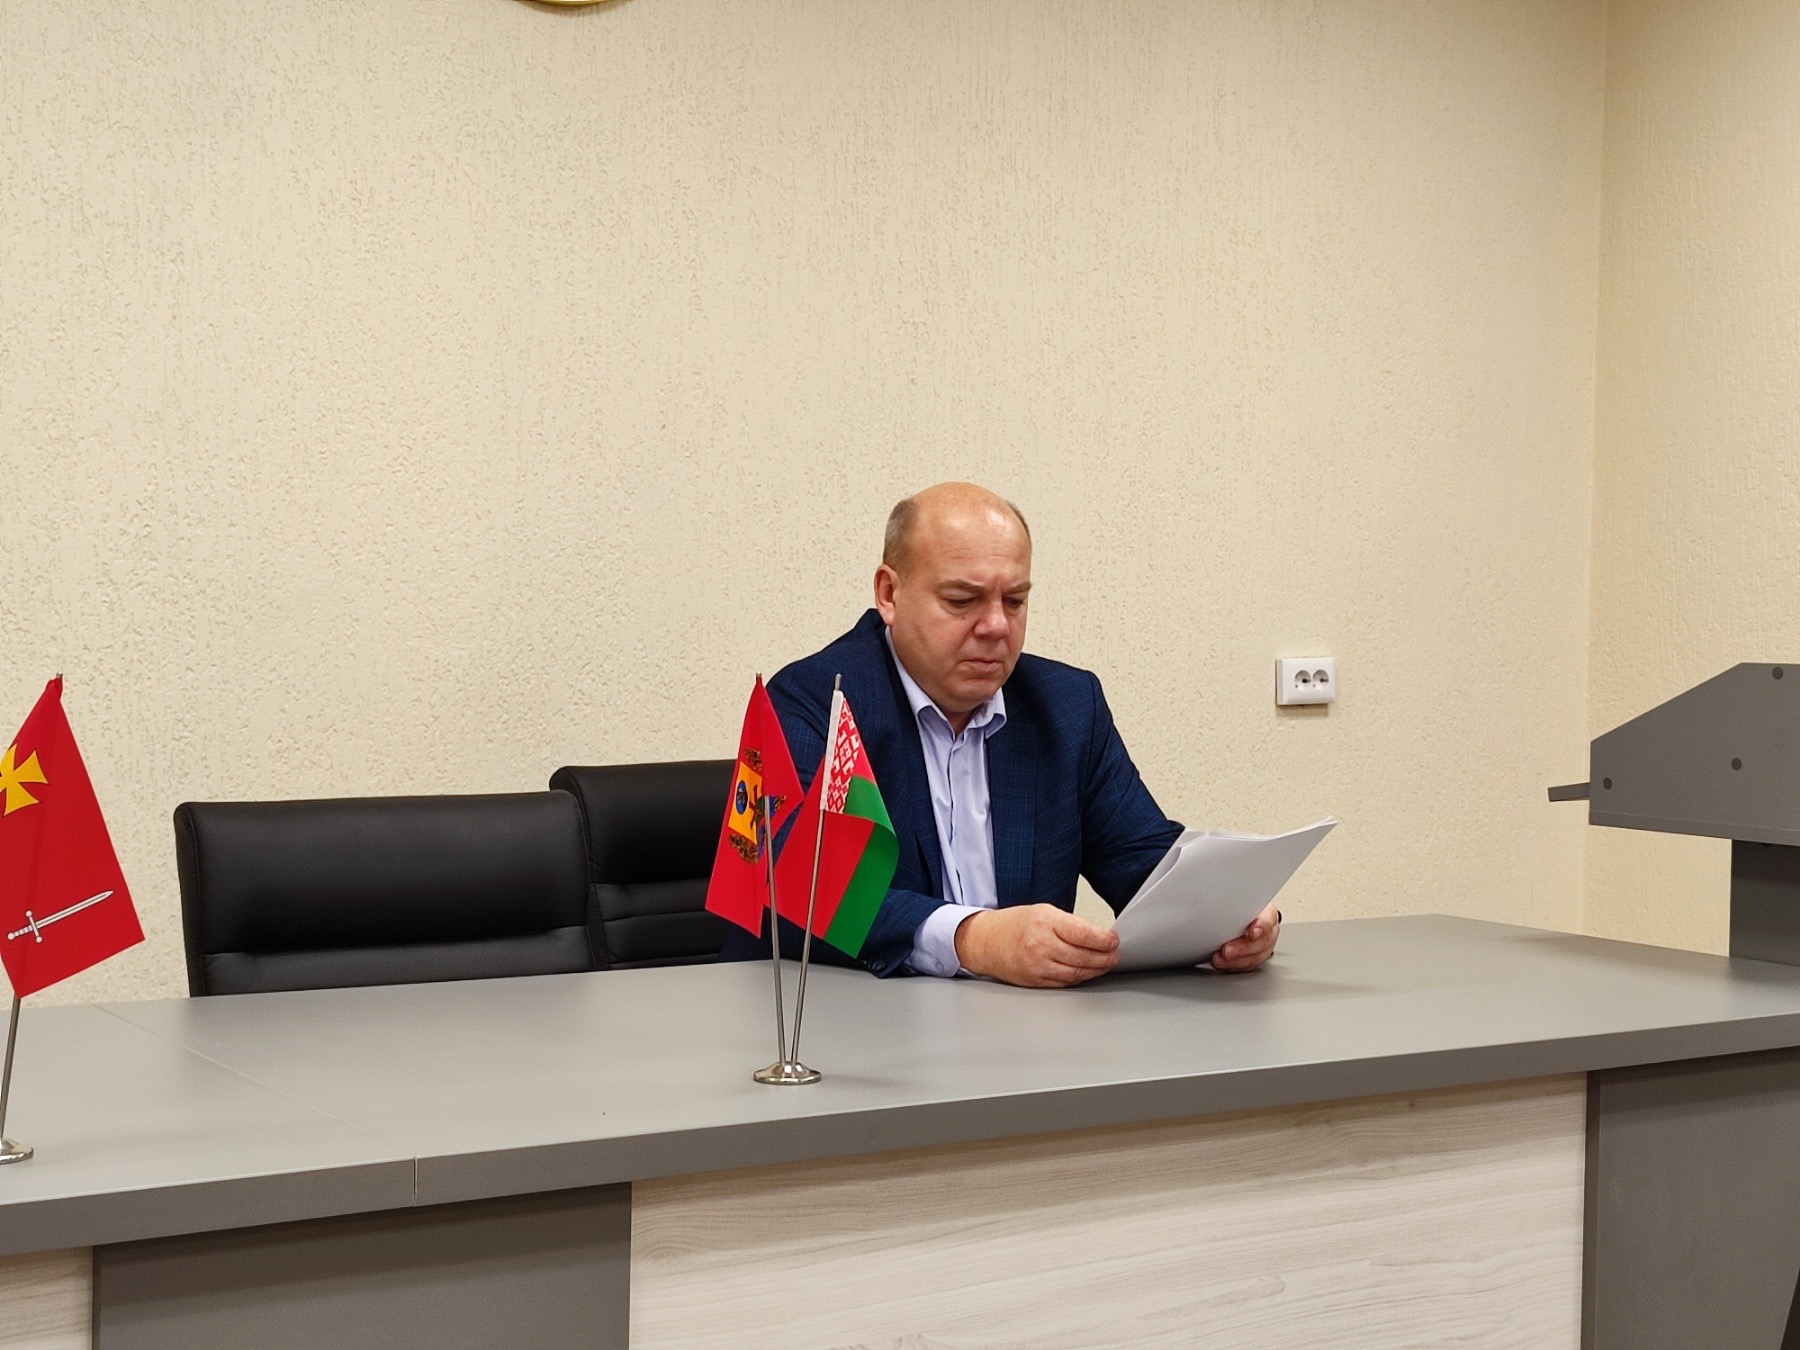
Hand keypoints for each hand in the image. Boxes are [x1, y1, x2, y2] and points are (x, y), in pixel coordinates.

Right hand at [953, 904, 1119, 987]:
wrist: (985, 942)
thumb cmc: (1014, 925)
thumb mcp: (1043, 912)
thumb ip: (1070, 924)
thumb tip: (1099, 936)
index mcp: (1045, 922)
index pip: (1083, 933)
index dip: (1104, 940)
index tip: (1114, 941)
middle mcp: (1041, 944)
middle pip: (1083, 956)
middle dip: (1105, 957)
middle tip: (1115, 955)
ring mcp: (1037, 965)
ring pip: (1077, 972)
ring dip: (1096, 970)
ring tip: (1105, 964)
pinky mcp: (1035, 981)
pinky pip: (1065, 982)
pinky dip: (1080, 978)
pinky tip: (1087, 972)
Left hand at [1211, 902, 1280, 971]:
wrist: (1239, 914)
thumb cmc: (1239, 905)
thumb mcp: (1238, 898)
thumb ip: (1232, 900)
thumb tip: (1215, 897)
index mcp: (1267, 911)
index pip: (1269, 918)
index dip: (1262, 925)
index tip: (1252, 932)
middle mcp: (1269, 930)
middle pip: (1263, 942)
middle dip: (1244, 948)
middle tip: (1227, 950)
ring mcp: (1263, 945)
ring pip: (1256, 957)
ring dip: (1237, 961)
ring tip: (1220, 959)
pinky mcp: (1254, 956)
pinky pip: (1247, 965)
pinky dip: (1234, 966)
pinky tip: (1222, 964)